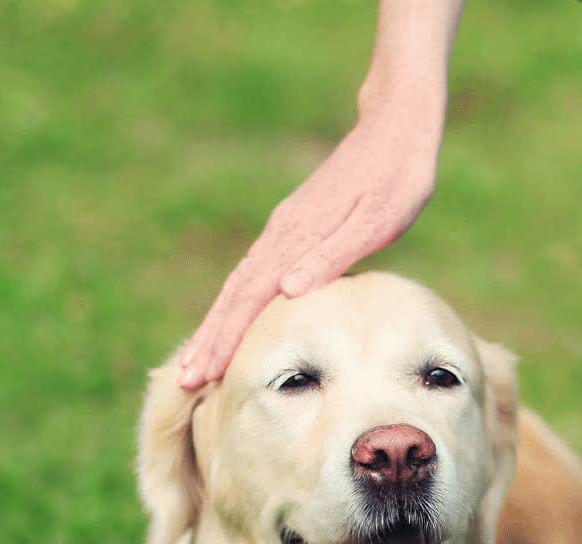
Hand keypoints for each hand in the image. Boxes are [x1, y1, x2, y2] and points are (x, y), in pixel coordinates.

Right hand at [177, 87, 443, 388]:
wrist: (395, 126)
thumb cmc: (398, 177)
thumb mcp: (377, 220)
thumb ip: (333, 255)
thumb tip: (288, 291)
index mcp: (297, 237)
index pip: (250, 297)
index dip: (225, 337)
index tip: (202, 372)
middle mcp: (282, 234)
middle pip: (235, 294)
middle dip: (209, 337)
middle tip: (183, 379)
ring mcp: (284, 228)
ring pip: (240, 283)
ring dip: (217, 322)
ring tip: (197, 360)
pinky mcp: (293, 225)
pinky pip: (254, 271)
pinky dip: (236, 301)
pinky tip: (232, 318)